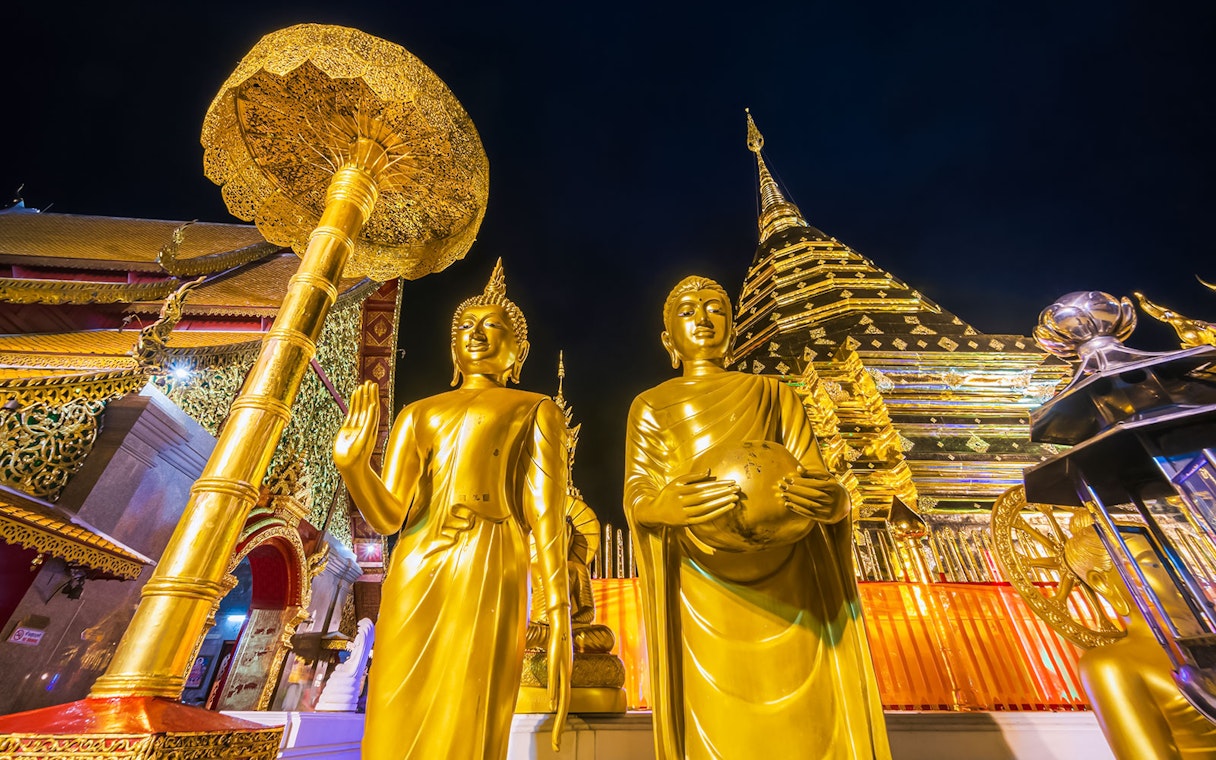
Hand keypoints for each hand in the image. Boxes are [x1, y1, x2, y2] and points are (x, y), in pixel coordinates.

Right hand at [333, 380, 379, 471]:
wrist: (350, 467)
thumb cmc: (359, 455)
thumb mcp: (365, 438)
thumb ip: (369, 422)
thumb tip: (374, 406)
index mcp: (372, 427)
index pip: (373, 408)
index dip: (373, 397)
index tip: (373, 386)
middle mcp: (365, 425)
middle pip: (367, 406)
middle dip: (368, 395)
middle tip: (369, 382)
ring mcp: (356, 427)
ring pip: (359, 409)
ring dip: (360, 398)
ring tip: (361, 386)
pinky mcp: (347, 429)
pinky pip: (351, 414)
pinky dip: (353, 405)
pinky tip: (353, 397)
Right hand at [546, 613, 572, 750]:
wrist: (561, 620)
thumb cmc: (558, 640)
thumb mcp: (555, 664)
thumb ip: (553, 680)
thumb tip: (551, 698)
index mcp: (566, 679)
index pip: (565, 705)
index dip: (561, 723)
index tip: (557, 741)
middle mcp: (567, 676)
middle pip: (566, 706)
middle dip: (560, 728)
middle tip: (555, 747)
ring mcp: (564, 668)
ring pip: (563, 695)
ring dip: (559, 716)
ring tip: (555, 734)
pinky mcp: (558, 658)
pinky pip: (555, 678)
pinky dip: (553, 692)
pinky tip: (552, 703)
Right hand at [635, 470, 739, 526]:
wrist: (655, 512)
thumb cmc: (668, 495)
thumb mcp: (676, 482)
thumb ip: (692, 477)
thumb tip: (709, 471)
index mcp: (678, 490)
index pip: (701, 486)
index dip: (717, 484)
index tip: (730, 482)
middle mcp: (681, 502)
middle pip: (705, 496)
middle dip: (722, 492)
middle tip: (737, 488)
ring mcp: (684, 513)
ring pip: (706, 508)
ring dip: (721, 503)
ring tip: (734, 497)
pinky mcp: (687, 523)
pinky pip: (704, 518)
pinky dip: (717, 513)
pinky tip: (727, 508)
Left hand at [781, 467, 847, 522]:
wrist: (844, 507)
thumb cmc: (832, 488)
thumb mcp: (827, 479)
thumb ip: (814, 473)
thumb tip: (798, 468)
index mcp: (834, 487)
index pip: (815, 483)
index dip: (801, 481)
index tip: (788, 479)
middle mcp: (833, 499)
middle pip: (812, 494)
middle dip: (796, 490)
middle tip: (783, 486)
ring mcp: (829, 510)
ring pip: (809, 505)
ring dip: (794, 500)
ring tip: (783, 494)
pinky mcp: (824, 519)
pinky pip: (808, 514)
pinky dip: (797, 509)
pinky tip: (788, 504)